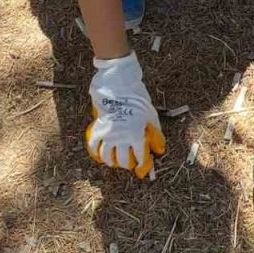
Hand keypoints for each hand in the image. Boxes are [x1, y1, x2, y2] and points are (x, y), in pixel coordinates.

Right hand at [86, 52, 165, 177]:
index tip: (141, 166)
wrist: (119, 85)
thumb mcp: (151, 115)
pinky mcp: (98, 129)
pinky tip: (100, 155)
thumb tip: (159, 148)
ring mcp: (108, 134)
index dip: (141, 164)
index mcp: (136, 135)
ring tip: (114, 161)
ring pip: (107, 157)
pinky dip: (96, 153)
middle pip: (122, 161)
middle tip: (128, 163)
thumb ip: (155, 133)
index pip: (139, 157)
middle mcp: (121, 138)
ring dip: (111, 162)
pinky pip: (94, 146)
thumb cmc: (137, 99)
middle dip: (126, 164)